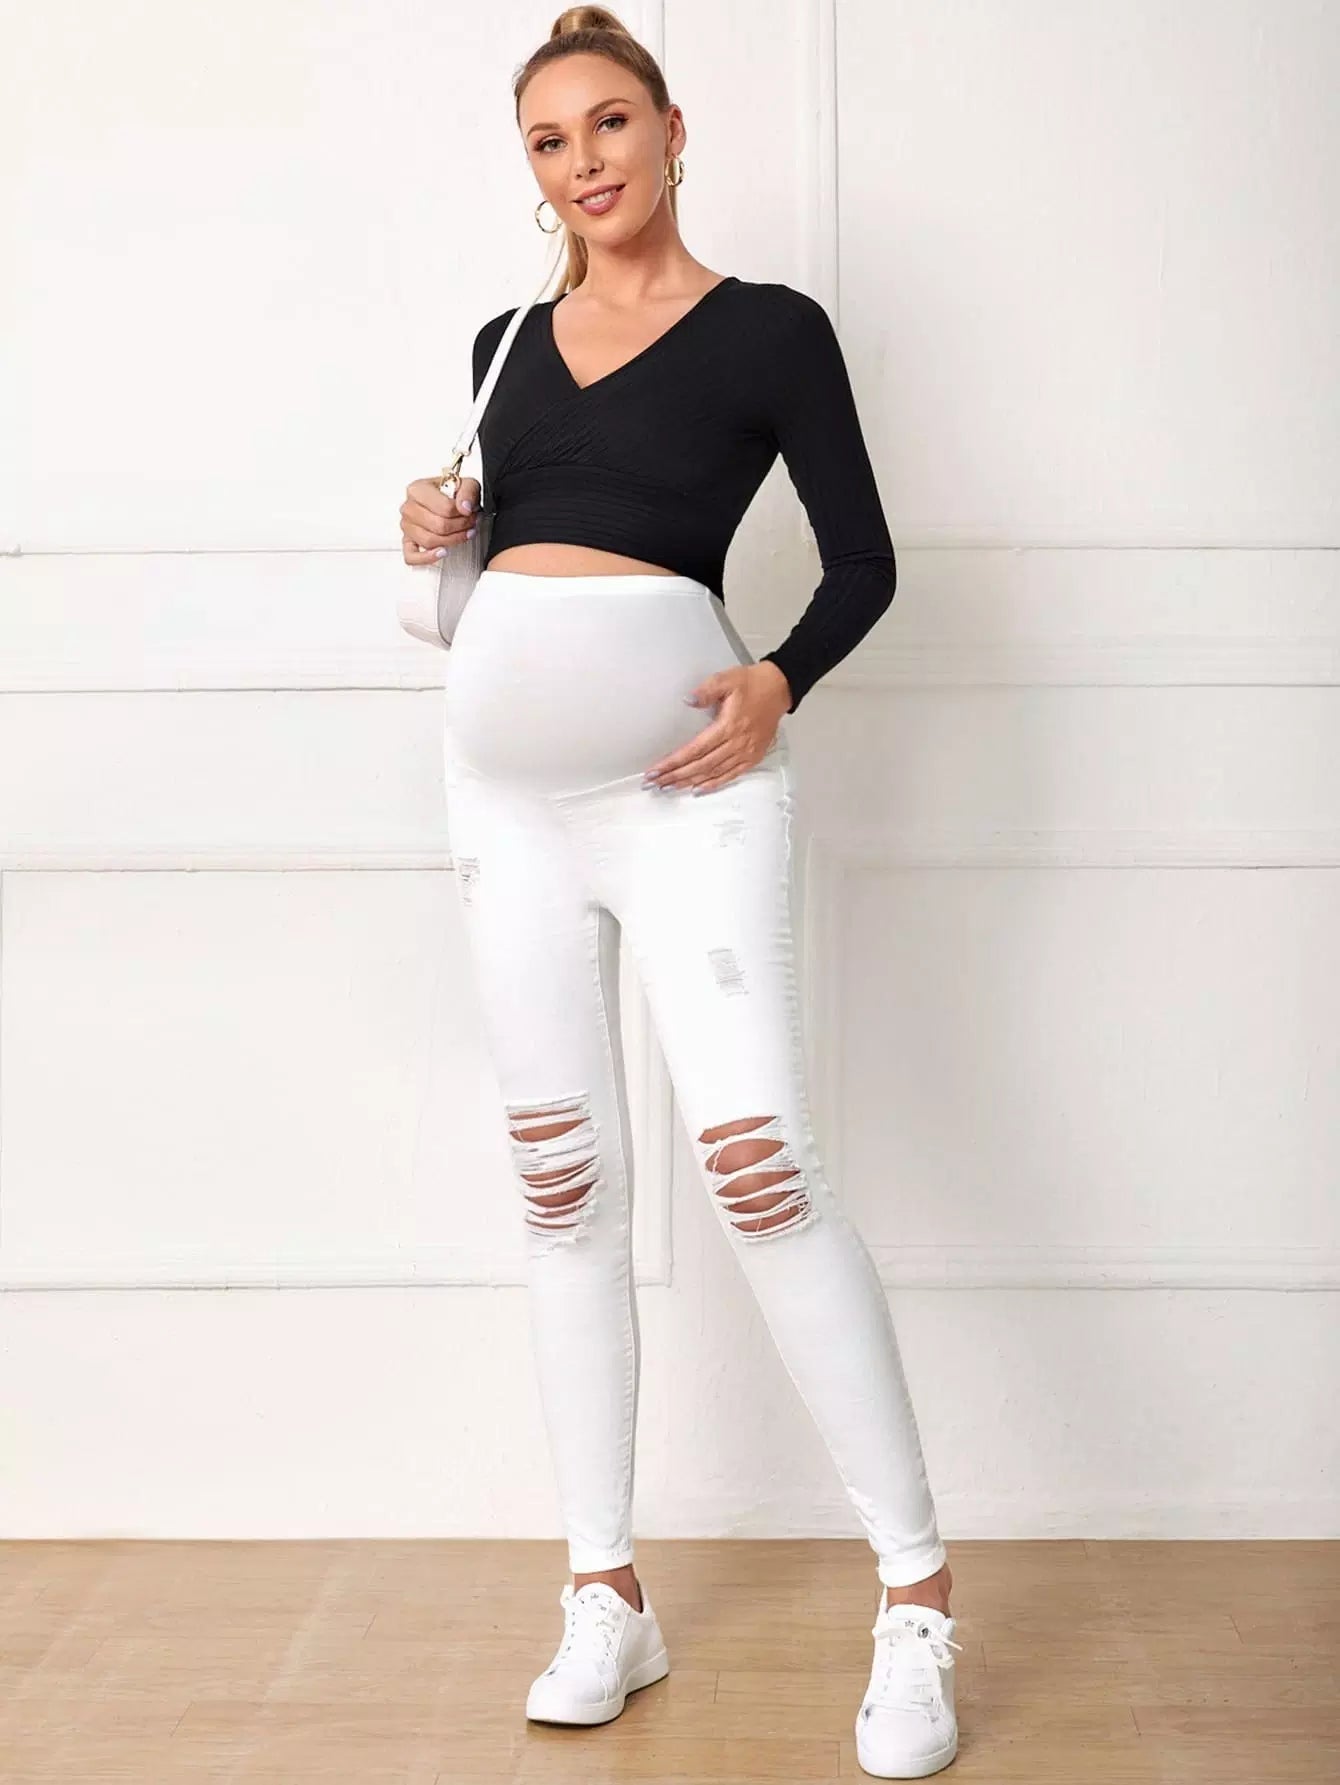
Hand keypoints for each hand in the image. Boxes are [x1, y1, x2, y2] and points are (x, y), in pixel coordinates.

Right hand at [400, 474, 480, 564]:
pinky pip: (411, 556)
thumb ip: (468, 492)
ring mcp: (407, 526)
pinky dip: (427, 557)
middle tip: (470, 524)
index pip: (444, 508)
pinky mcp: (408, 542)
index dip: (463, 515)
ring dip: (452, 541)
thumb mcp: (467, 484)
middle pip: (438, 526)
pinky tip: (442, 552)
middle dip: (460, 528)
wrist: (446, 500)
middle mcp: (409, 507)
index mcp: (418, 490)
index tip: (471, 513)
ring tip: (463, 534)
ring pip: (429, 541)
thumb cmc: (452, 494)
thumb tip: (465, 507)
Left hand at [643, 662, 791, 793]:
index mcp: (728, 726)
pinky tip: (698, 789)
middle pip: (701, 765)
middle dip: (676, 776)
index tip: (656, 770)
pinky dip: (713, 784)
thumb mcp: (726, 679)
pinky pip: (730, 775)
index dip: (673, 762)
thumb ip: (706, 691)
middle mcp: (737, 743)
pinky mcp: (752, 757)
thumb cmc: (753, 684)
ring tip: (670, 787)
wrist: (779, 689)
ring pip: (713, 773)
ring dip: (690, 782)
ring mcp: (746, 752)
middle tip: (656, 783)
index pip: (695, 749)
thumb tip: (688, 700)